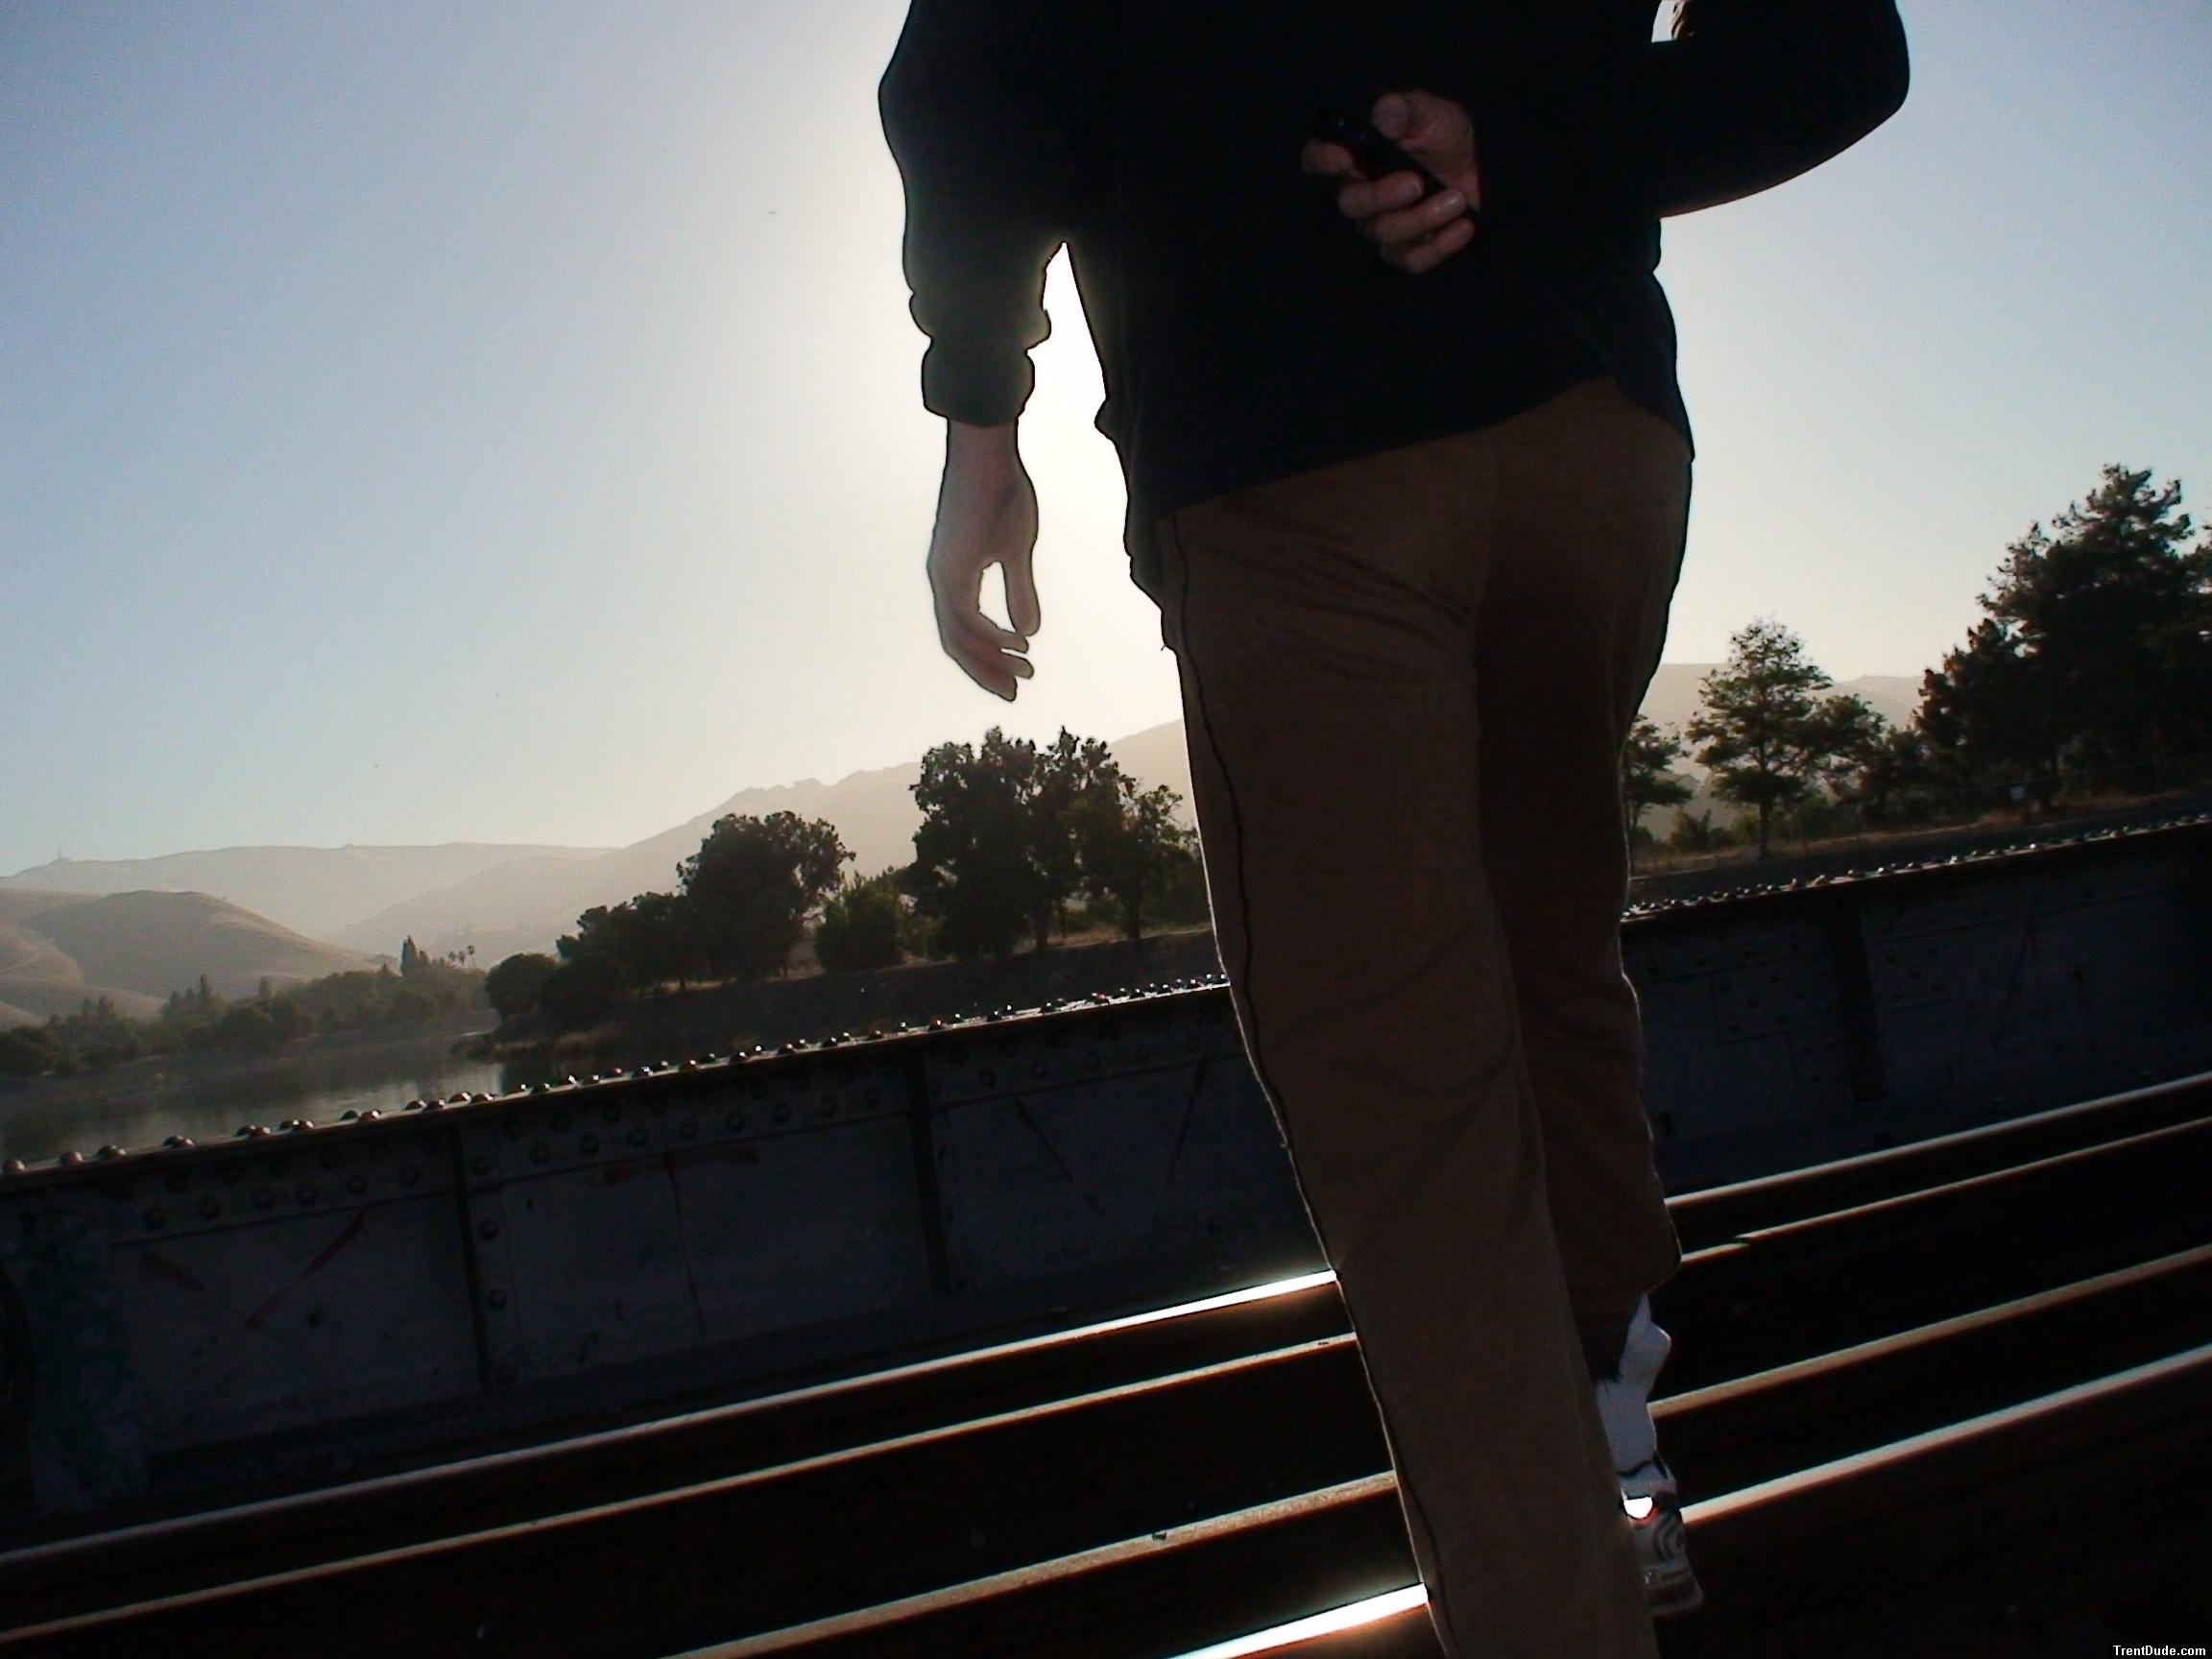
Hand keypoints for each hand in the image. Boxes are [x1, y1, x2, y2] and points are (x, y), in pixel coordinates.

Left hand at [927, 420, 1040, 700]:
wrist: (988, 455)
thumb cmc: (1002, 493)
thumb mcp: (1017, 551)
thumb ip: (1020, 592)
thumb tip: (1030, 631)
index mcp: (954, 577)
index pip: (964, 633)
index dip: (990, 658)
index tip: (1021, 673)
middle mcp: (943, 581)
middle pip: (957, 644)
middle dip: (986, 672)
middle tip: (1015, 695)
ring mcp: (944, 576)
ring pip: (958, 638)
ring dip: (990, 661)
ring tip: (1022, 676)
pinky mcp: (951, 568)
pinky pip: (966, 618)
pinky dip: (991, 636)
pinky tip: (1017, 644)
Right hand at [1301, 91, 1482, 273]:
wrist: (1480, 165)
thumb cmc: (1443, 136)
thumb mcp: (1428, 112)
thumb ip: (1403, 110)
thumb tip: (1383, 116)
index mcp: (1356, 156)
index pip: (1317, 158)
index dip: (1322, 160)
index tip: (1344, 157)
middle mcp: (1360, 194)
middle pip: (1350, 204)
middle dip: (1381, 196)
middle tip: (1416, 183)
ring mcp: (1382, 224)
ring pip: (1383, 233)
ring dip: (1423, 217)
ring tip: (1456, 199)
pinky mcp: (1406, 249)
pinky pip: (1411, 259)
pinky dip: (1439, 246)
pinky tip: (1463, 226)